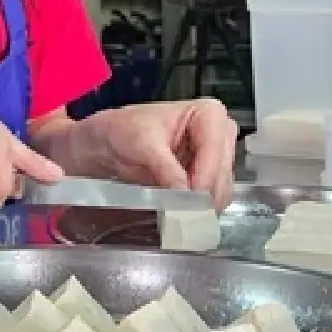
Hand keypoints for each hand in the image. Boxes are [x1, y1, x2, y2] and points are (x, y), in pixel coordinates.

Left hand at [57, 99, 237, 209]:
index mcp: (209, 113)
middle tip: (182, 215)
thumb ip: (165, 168)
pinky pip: (211, 200)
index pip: (215, 150)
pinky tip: (179, 215)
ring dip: (201, 207)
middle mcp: (220, 134)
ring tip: (177, 217)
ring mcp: (216, 159)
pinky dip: (197, 210)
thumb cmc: (123, 131)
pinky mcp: (208, 179)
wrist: (108, 144)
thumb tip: (185, 194)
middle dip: (203, 195)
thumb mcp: (141, 144)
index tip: (190, 200)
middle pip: (222, 172)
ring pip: (221, 190)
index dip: (205, 177)